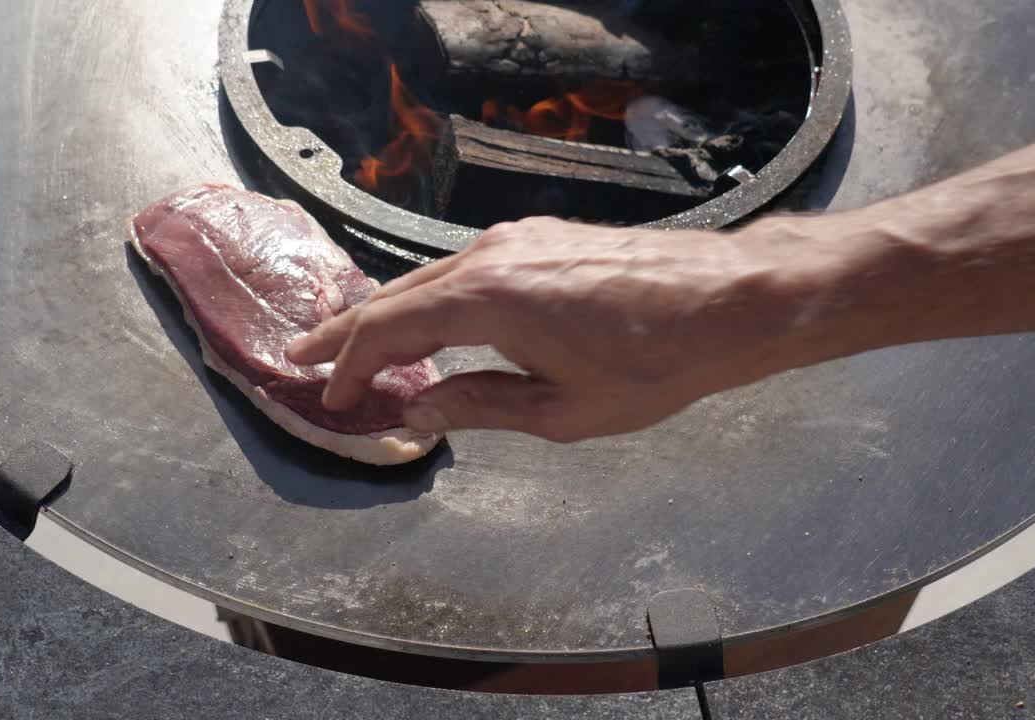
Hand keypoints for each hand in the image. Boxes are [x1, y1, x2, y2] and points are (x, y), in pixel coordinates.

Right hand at [288, 216, 854, 440]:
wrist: (728, 299)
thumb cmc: (655, 362)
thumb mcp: (560, 409)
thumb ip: (477, 406)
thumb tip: (416, 413)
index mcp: (487, 299)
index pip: (390, 330)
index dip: (348, 365)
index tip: (329, 396)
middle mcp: (492, 255)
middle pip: (398, 294)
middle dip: (349, 331)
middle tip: (306, 359)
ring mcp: (518, 238)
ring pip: (431, 277)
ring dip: (391, 312)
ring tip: (358, 345)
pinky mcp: (542, 237)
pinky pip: (466, 267)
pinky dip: (434, 297)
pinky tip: (429, 320)